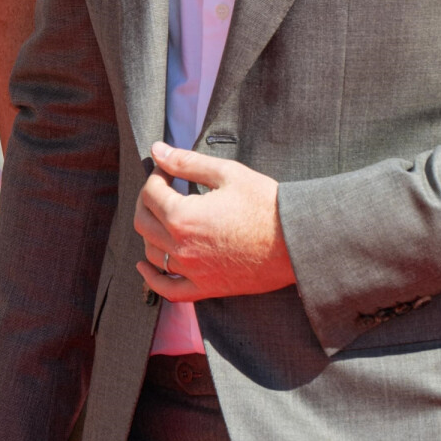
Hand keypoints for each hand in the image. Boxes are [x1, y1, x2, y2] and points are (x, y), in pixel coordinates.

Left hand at [135, 141, 293, 301]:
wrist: (297, 241)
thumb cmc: (266, 204)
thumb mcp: (227, 174)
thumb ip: (187, 162)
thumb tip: (157, 150)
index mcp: (182, 217)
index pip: (151, 193)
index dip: (157, 175)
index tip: (168, 168)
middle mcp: (181, 247)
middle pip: (143, 222)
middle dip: (147, 201)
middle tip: (162, 188)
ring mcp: (192, 271)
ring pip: (151, 254)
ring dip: (149, 232)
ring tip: (160, 217)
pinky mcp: (206, 288)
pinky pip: (168, 289)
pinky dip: (152, 279)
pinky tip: (145, 267)